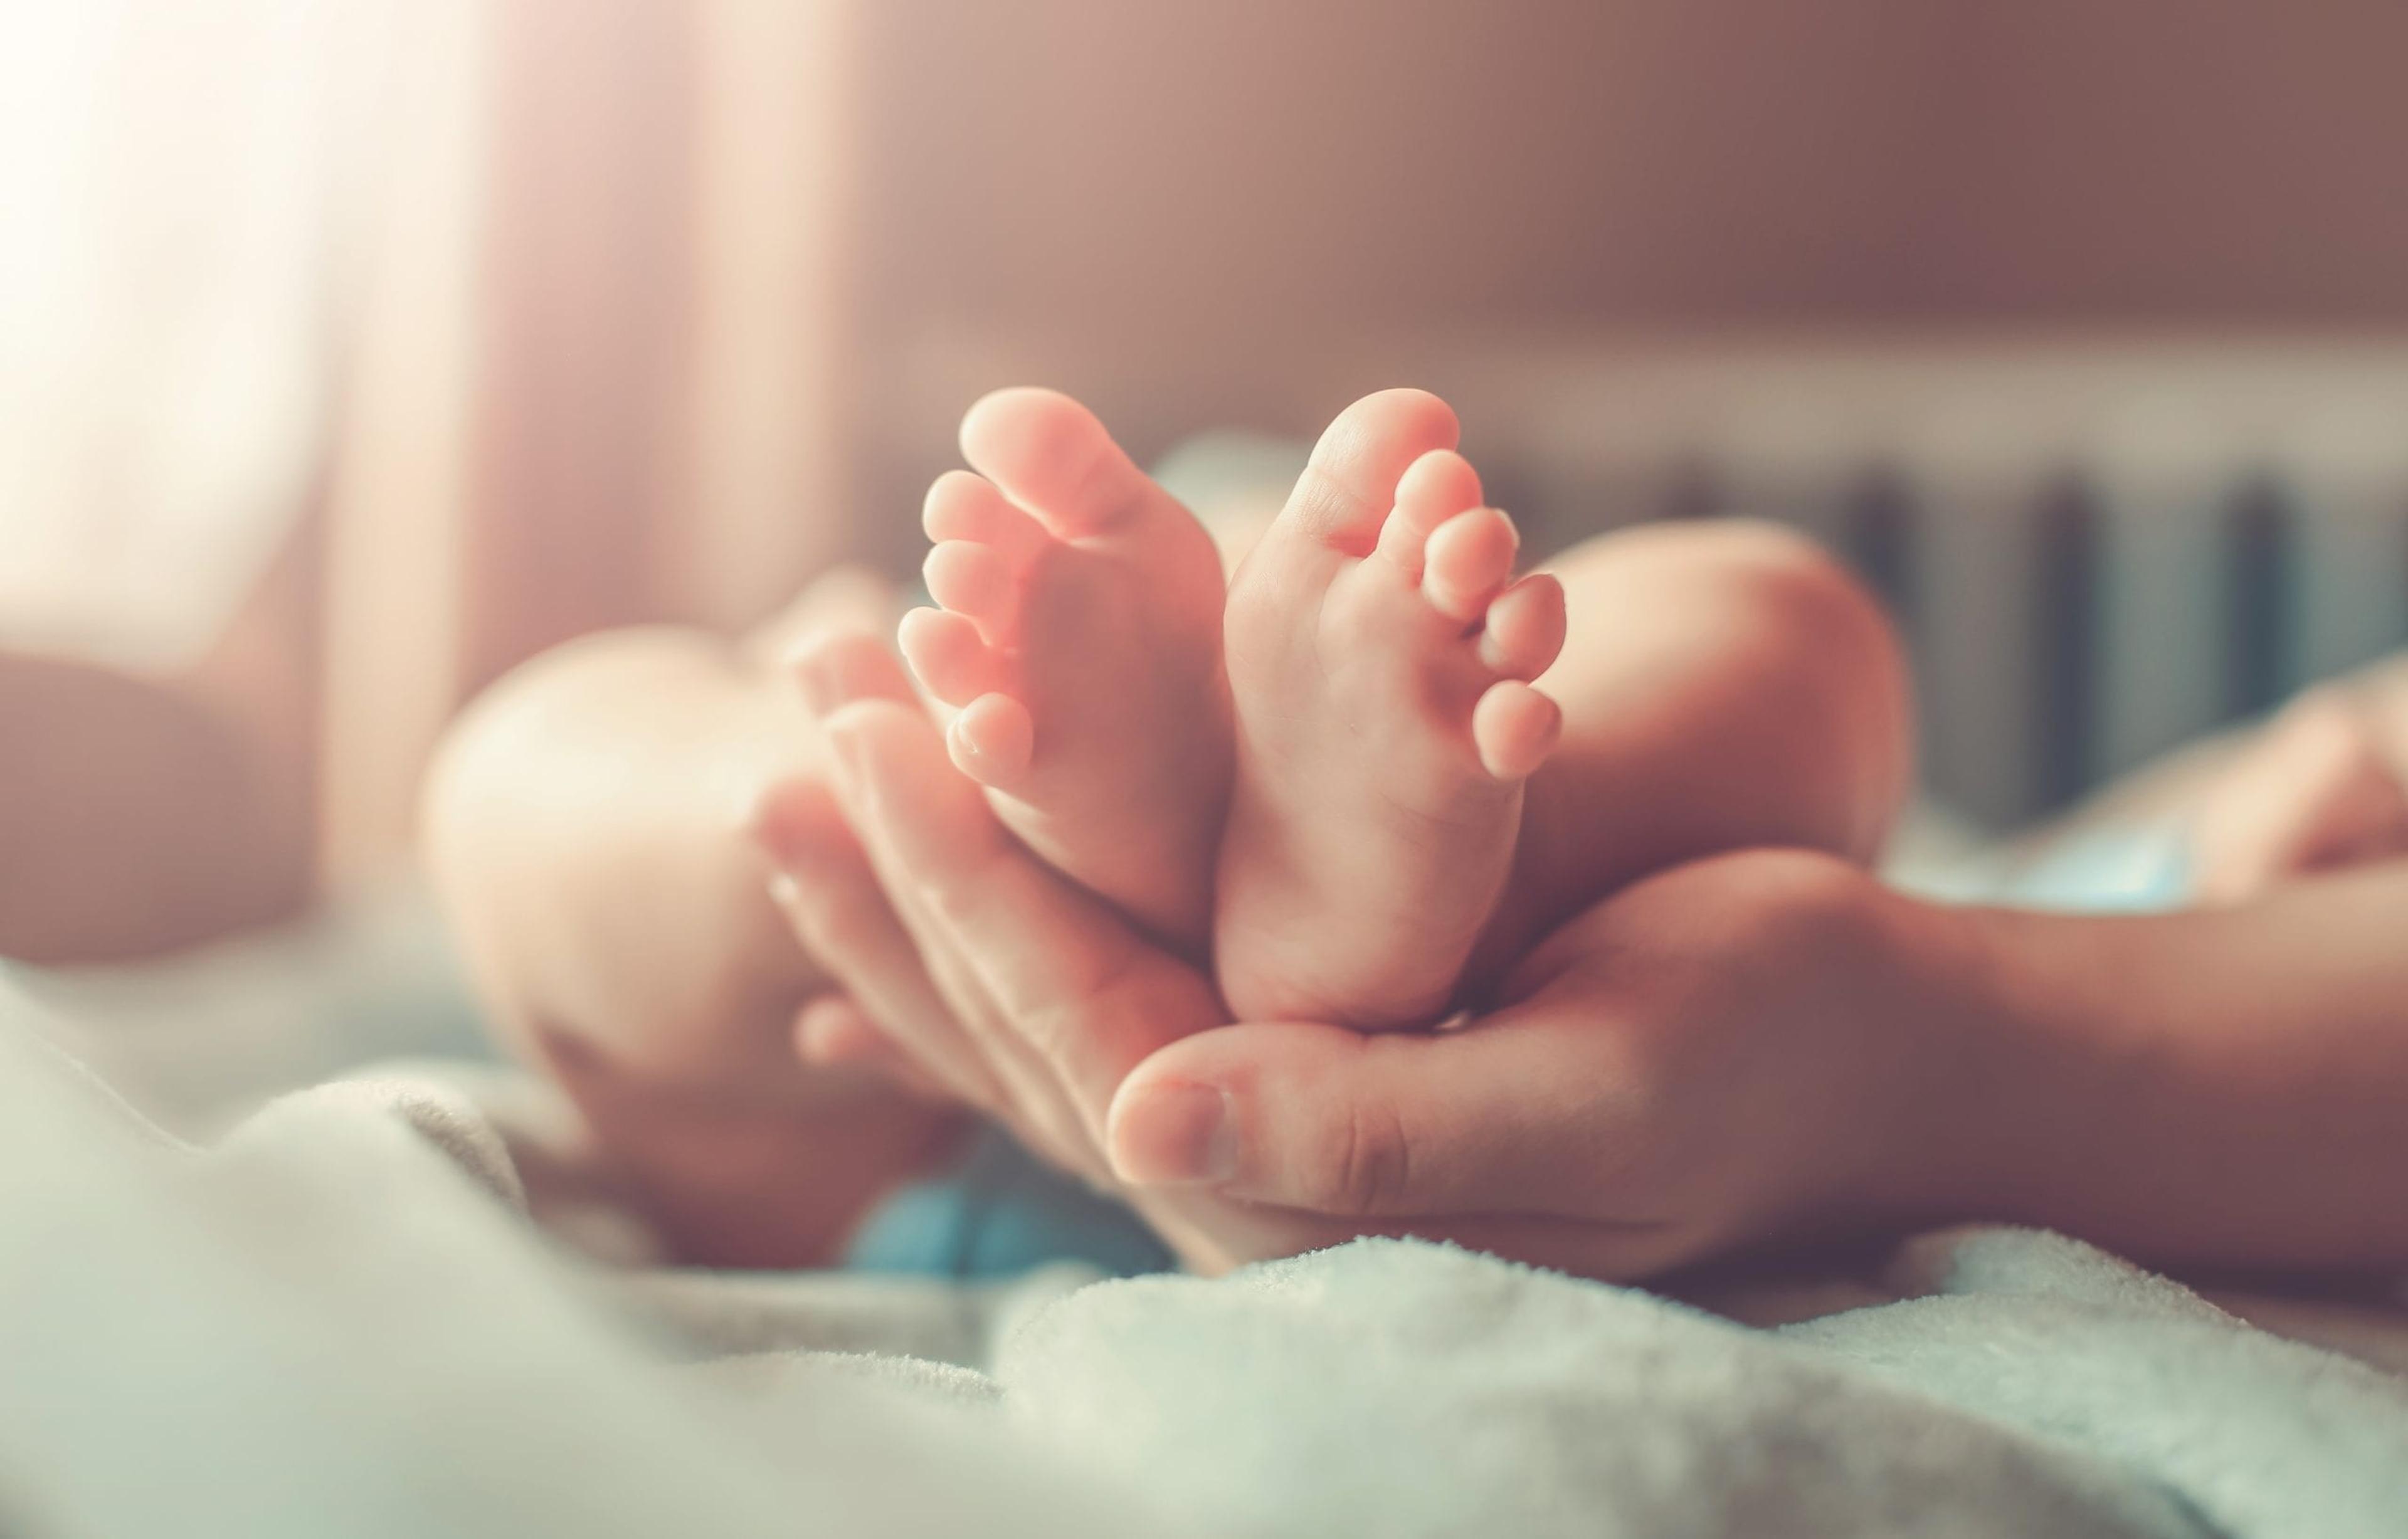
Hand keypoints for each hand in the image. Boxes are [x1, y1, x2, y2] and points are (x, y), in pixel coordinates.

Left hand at [767, 631, 1984, 1277]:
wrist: (1857, 1044)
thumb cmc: (1761, 1049)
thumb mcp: (1592, 1093)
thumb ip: (1372, 1127)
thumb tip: (1139, 1117)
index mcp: (1305, 1199)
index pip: (1082, 1036)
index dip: (959, 887)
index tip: (851, 743)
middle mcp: (1259, 1166)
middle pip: (1030, 1011)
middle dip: (909, 856)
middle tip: (796, 703)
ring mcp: (1276, 1107)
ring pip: (1062, 975)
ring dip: (946, 853)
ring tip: (837, 728)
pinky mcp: (1311, 1043)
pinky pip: (1130, 956)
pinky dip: (1036, 873)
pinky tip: (951, 819)